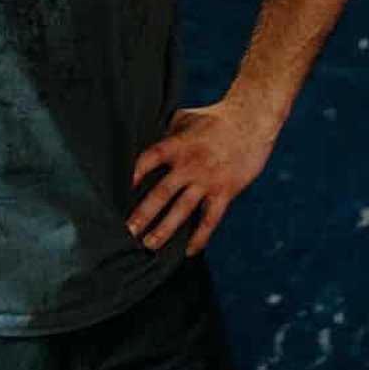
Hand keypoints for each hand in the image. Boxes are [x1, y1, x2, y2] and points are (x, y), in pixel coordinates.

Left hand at [126, 98, 274, 256]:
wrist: (253, 121)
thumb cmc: (215, 117)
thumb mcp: (185, 118)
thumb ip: (165, 135)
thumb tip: (142, 147)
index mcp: (178, 144)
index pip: (149, 160)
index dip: (133, 174)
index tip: (115, 192)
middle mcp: (191, 164)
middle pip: (162, 192)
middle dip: (143, 213)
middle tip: (126, 232)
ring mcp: (208, 180)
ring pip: (183, 210)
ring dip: (164, 229)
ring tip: (148, 245)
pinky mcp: (225, 191)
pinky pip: (210, 219)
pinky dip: (199, 237)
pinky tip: (188, 252)